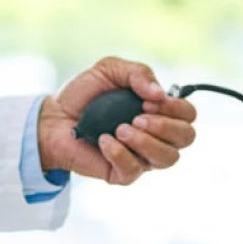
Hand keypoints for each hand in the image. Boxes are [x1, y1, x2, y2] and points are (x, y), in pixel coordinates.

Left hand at [38, 56, 196, 183]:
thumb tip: (159, 94)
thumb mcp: (110, 70)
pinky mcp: (122, 173)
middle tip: (137, 117)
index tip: (148, 100)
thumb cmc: (85, 94)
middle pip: (186, 138)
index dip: (175, 108)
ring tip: (121, 129)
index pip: (188, 115)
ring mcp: (142, 157)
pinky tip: (104, 140)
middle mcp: (157, 136)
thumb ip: (138, 73)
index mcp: (159, 111)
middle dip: (165, 126)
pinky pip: (134, 170)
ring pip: (167, 159)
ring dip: (146, 142)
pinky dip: (119, 152)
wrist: (54, 116)